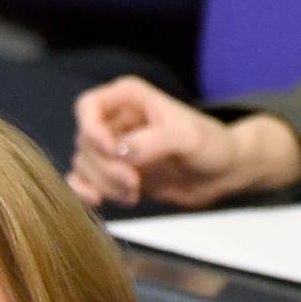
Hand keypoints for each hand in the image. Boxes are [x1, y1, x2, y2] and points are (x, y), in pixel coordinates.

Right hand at [67, 76, 300, 208]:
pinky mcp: (111, 175)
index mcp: (129, 98)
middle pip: (85, 143)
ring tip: (134, 193)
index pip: (88, 106)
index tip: (112, 151)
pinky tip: (101, 202)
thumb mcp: (187, 138)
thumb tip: (120, 154)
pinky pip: (81, 182)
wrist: (219, 175)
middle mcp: (114, 120)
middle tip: (134, 183)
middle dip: (106, 168)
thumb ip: (153, 142)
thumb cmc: (210, 145)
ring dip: (104, 185)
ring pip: (83, 166)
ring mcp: (110, 149)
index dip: (92, 130)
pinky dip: (86, 194)